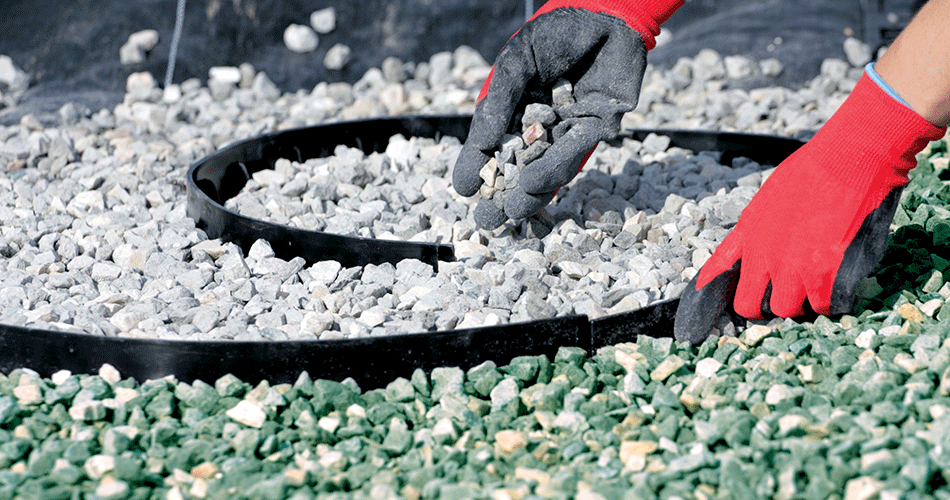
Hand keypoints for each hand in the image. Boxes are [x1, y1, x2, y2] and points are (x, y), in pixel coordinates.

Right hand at [453, 0, 682, 227]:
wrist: (605, 12)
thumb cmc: (555, 33)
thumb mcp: (516, 62)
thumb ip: (500, 101)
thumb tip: (483, 143)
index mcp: (517, 108)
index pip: (493, 143)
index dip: (477, 166)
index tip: (464, 188)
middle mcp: (543, 123)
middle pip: (521, 165)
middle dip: (504, 193)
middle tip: (488, 221)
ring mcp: (571, 128)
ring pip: (549, 166)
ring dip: (531, 190)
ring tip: (511, 209)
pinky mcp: (600, 126)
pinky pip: (576, 151)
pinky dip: (556, 167)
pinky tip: (535, 182)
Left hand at [674, 73, 945, 344]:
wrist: (847, 161)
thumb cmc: (807, 176)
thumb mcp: (760, 206)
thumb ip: (743, 239)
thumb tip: (730, 264)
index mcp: (746, 241)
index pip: (716, 281)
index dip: (708, 307)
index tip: (695, 330)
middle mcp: (765, 259)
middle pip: (752, 307)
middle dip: (765, 307)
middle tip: (783, 296)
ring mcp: (796, 269)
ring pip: (789, 310)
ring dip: (802, 304)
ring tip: (815, 284)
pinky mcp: (829, 273)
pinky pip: (827, 307)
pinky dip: (833, 301)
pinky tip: (839, 283)